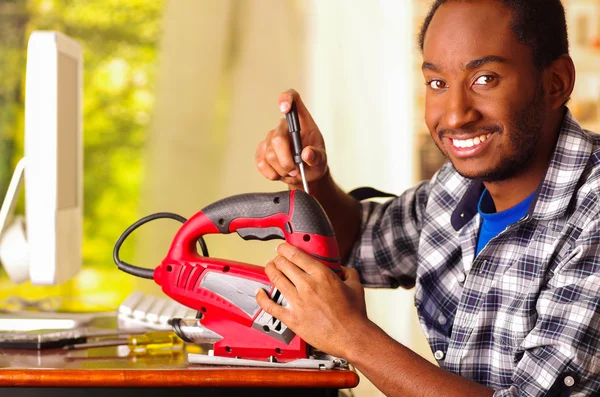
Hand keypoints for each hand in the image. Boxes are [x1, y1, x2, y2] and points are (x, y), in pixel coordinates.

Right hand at [255, 89, 327, 187]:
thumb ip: (316, 156)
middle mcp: (284, 126)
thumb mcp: (322, 160)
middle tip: (295, 170)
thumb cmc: (314, 161)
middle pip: (277, 138)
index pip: (293, 98)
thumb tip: (307, 154)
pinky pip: (261, 162)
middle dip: (286, 160)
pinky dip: (271, 173)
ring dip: (281, 169)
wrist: (306, 176)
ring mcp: (271, 138)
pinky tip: (279, 174)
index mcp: (302, 121)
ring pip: (269, 154)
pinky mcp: (262, 151)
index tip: (284, 108)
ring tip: (291, 172)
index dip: (287, 99)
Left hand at [255, 243, 369, 358]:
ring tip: (269, 268)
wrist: (352, 337)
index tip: (282, 248)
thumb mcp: (356, 286)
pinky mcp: (292, 318)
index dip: (285, 248)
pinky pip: (270, 306)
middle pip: (284, 265)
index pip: (296, 255)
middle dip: (277, 258)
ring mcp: (298, 302)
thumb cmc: (354, 315)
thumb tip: (342, 269)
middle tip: (276, 258)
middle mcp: (307, 286)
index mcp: (322, 275)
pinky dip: (262, 298)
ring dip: (270, 270)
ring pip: (276, 279)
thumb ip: (347, 273)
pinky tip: (260, 292)